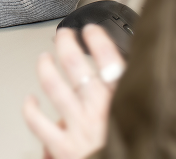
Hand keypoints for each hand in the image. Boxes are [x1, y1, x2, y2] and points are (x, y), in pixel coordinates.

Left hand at [23, 25, 125, 158]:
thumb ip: (135, 101)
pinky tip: (30, 101)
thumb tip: (124, 81)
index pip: (111, 60)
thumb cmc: (135, 150)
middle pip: (77, 66)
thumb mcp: (145, 121)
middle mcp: (101, 112)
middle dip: (66, 44)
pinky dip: (31, 109)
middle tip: (63, 35)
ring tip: (43, 59)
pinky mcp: (64, 150)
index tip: (91, 30)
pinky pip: (39, 123)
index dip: (98, 39)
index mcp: (126, 103)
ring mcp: (80, 129)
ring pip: (54, 86)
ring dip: (46, 68)